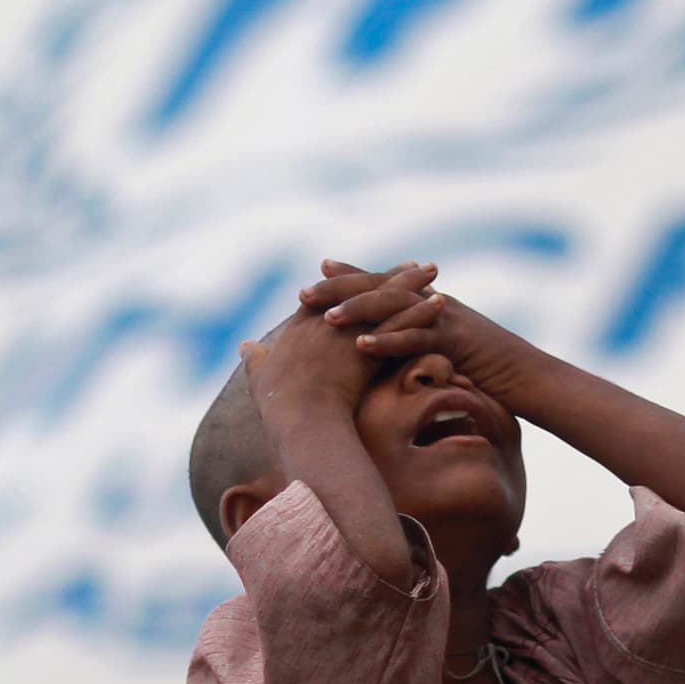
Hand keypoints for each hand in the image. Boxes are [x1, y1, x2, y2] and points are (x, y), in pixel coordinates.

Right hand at [241, 260, 437, 424]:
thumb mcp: (259, 379)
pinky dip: (420, 310)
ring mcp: (349, 329)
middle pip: (361, 288)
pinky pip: (400, 321)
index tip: (364, 275)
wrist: (301, 420)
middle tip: (409, 263)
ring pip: (384, 297)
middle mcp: (326, 321)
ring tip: (431, 270)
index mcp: (301, 329)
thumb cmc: (280, 407)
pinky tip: (440, 302)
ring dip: (410, 282)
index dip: (348, 284)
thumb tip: (244, 346)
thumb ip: (254, 361)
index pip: (329, 297)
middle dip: (385, 274)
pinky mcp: (371, 343)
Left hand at [317, 257, 542, 406]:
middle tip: (304, 294)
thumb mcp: (448, 354)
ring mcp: (445, 319)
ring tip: (325, 317)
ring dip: (358, 311)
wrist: (530, 377)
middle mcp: (434, 303)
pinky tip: (362, 344)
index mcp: (430, 304)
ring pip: (395, 308)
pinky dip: (389, 340)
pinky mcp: (455, 341)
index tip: (320, 268)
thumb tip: (389, 356)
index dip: (353, 274)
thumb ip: (420, 346)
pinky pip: (417, 338)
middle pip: (380, 288)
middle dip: (341, 289)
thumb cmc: (489, 373)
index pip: (385, 283)